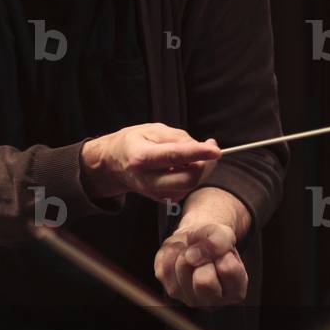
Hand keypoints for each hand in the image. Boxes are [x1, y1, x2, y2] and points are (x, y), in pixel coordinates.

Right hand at [94, 123, 221, 201]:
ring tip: (192, 154)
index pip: (174, 156)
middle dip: (204, 164)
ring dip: (199, 170)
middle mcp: (147, 179)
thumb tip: (202, 147)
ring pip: (189, 186)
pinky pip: (186, 190)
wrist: (114, 163)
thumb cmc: (133, 143)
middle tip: (208, 149)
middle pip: (187, 179)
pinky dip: (192, 176)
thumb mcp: (152, 129)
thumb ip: (177, 137)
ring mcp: (154, 193)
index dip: (198, 153)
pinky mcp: (161, 199)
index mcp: (141, 157)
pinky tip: (183, 166)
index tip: (216, 149)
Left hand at [153, 222, 247, 308]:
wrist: (196, 240)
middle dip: (202, 257)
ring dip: (186, 251)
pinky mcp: (171, 290)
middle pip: (203, 280)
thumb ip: (217, 242)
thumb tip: (192, 256)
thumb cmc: (214, 242)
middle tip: (204, 254)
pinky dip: (172, 251)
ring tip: (192, 252)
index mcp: (235, 291)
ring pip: (182, 268)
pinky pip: (165, 265)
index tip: (222, 252)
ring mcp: (190, 299)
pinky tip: (181, 254)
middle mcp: (213, 302)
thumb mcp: (224, 234)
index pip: (227, 269)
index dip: (222, 252)